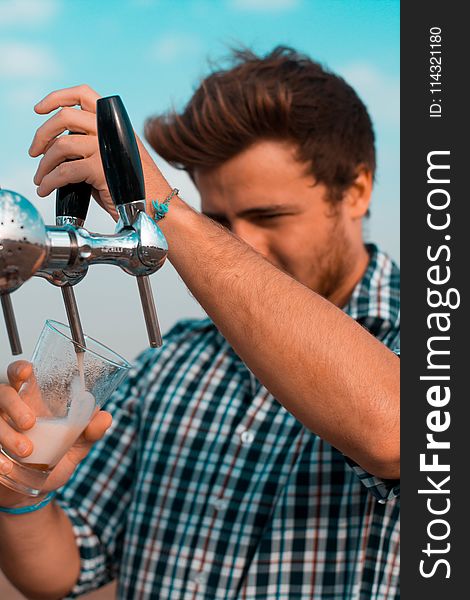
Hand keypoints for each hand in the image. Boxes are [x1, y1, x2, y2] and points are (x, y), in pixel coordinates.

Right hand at [0, 361, 111, 508]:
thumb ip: (90, 432)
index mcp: (32, 402)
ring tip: (27, 451)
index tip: (26, 371)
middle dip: (14, 405)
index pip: (20, 376)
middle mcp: (11, 412)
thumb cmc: (51, 462)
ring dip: (8, 434)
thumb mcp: (75, 447)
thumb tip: (105, 417)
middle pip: (3, 394)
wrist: (32, 494)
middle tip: (30, 423)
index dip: (19, 369)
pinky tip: (6, 467)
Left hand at [29, 84, 169, 220]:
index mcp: (115, 124)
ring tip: (41, 178)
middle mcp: (111, 130)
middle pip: (65, 116)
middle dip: (42, 134)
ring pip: (61, 145)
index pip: (84, 94)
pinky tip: (47, 189)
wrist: (156, 208)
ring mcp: (106, 148)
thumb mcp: (114, 157)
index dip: (57, 97)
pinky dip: (50, 181)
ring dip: (44, 164)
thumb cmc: (134, 189)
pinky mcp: (100, 169)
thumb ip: (91, 145)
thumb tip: (57, 148)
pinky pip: (64, 171)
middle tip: (35, 152)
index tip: (40, 109)